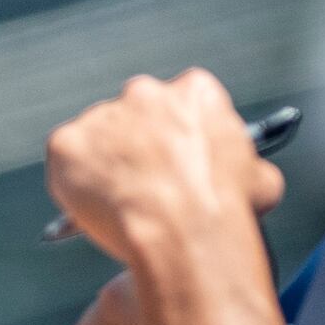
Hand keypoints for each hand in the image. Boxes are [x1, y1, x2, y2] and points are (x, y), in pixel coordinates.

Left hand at [44, 69, 281, 263]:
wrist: (182, 232)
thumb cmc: (225, 210)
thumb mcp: (260, 181)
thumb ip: (247, 167)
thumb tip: (250, 179)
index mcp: (195, 92)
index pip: (180, 104)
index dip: (175, 139)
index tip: (172, 163)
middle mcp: (145, 93)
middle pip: (132, 117)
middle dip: (135, 148)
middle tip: (142, 187)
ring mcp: (102, 116)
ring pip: (95, 140)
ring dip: (101, 166)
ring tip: (118, 206)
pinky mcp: (67, 143)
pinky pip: (64, 162)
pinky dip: (71, 183)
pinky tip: (92, 208)